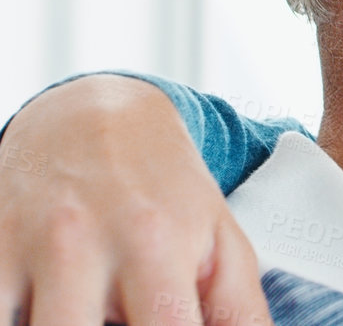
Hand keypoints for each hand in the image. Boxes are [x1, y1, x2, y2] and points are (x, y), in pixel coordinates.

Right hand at [0, 76, 272, 324]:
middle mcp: (84, 244)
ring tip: (90, 313)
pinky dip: (16, 318)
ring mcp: (28, 247)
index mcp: (157, 245)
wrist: (91, 118)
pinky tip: (40, 311)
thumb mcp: (220, 241)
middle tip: (127, 321)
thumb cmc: (165, 192)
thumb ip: (240, 311)